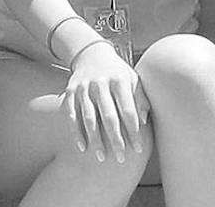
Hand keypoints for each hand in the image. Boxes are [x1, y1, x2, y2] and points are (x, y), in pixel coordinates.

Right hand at [62, 38, 146, 163]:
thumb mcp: (133, 79)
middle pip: (109, 116)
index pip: (128, 110)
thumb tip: (144, 120)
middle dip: (116, 139)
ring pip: (89, 118)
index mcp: (119, 80)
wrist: (91, 54)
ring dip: (96, 140)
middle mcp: (100, 83)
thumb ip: (140, 98)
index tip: (139, 149)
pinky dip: (76, 133)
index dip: (134, 131)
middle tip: (121, 158)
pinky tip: (83, 147)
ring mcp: (83, 88)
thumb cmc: (118, 72)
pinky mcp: (70, 93)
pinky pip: (72, 116)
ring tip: (102, 157)